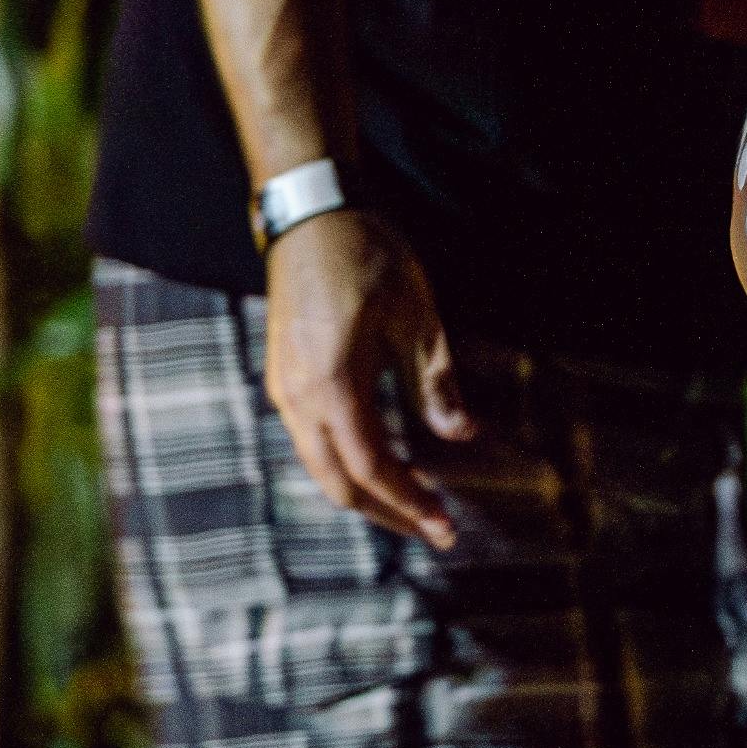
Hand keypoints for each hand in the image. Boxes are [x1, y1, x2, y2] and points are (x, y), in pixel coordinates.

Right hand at [263, 208, 473, 547]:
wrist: (310, 217)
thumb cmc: (368, 258)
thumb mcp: (417, 316)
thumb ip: (436, 383)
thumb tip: (464, 435)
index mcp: (332, 382)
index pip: (370, 465)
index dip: (408, 501)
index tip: (445, 524)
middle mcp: (297, 397)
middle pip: (339, 482)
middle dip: (388, 513)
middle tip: (437, 530)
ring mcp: (283, 391)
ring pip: (321, 467)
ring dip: (367, 494)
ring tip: (415, 506)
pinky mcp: (283, 382)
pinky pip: (313, 443)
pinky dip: (348, 466)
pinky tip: (384, 468)